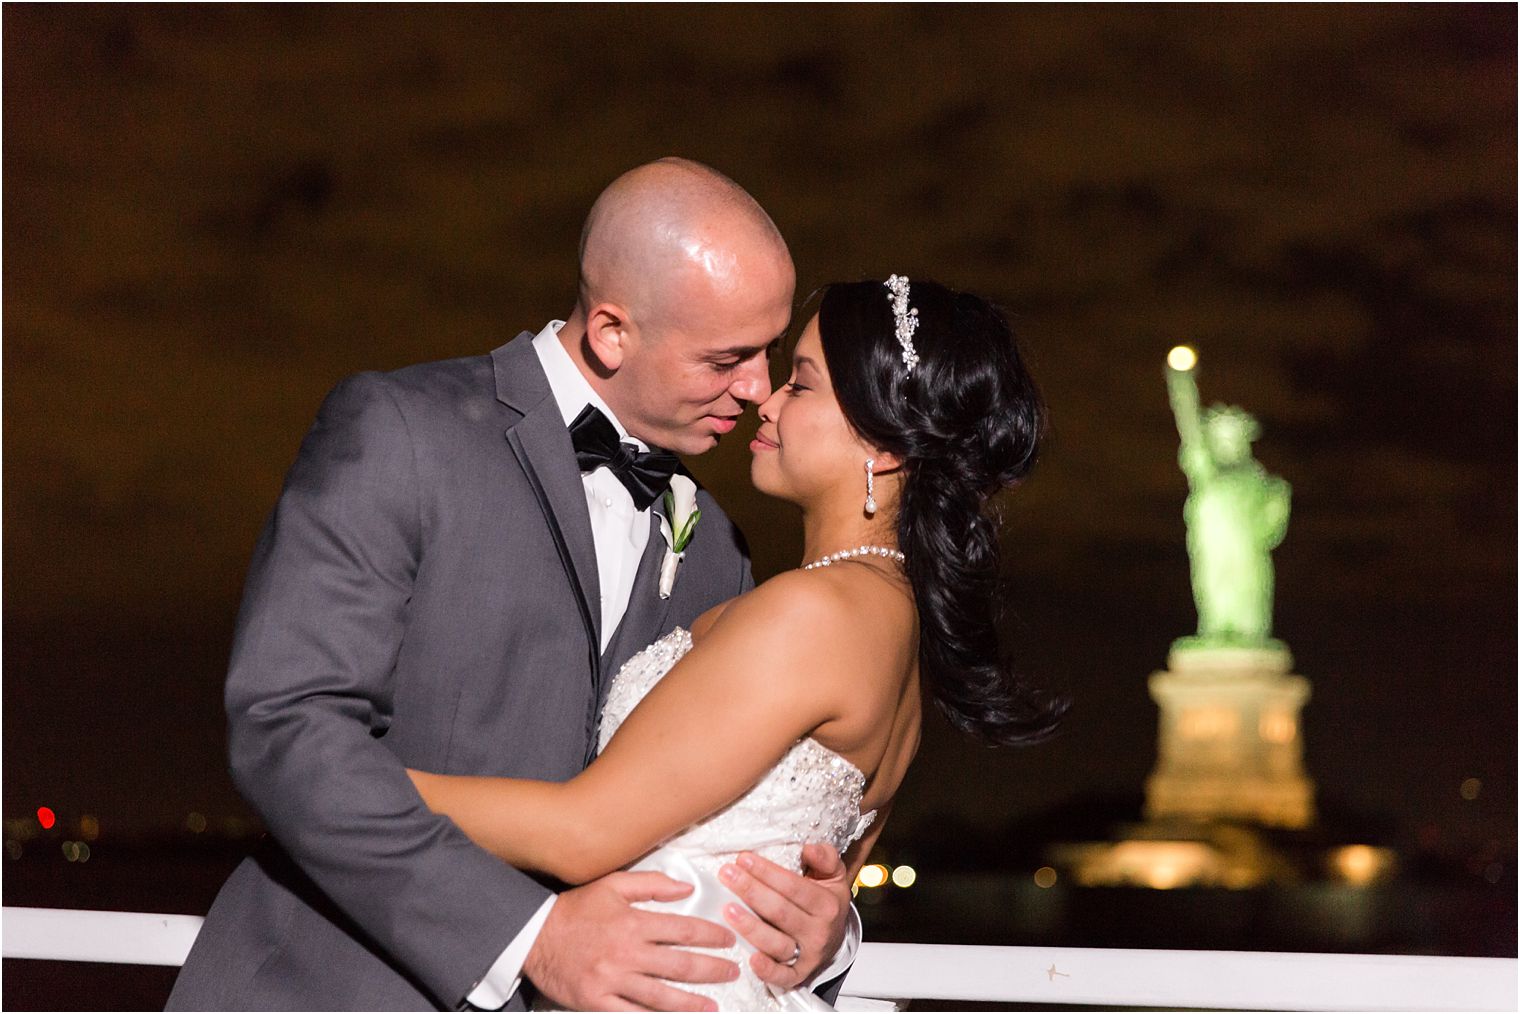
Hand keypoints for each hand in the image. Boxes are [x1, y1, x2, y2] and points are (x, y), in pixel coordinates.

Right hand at [523, 870, 739, 1011]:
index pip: (683, 930)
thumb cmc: (576, 909)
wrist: (534, 937)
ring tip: (713, 1005)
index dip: (711, 935)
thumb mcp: (613, 885)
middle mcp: (626, 953)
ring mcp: (612, 981)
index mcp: (632, 923)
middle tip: (732, 972)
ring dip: (692, 1002)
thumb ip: (652, 884)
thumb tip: (685, 888)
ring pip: (662, 996)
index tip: (728, 939)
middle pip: (680, 965)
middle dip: (712, 969)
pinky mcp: (597, 1002)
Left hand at [718, 843, 851, 990]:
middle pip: (780, 911)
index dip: (767, 872)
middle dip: (751, 891)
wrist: (836, 937)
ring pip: (777, 943)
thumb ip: (824, 857)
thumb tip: (809, 848)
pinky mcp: (799, 975)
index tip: (743, 858)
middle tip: (726, 874)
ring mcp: (808, 955)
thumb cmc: (825, 901)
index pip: (793, 887)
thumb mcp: (832, 875)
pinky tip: (750, 958)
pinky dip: (767, 970)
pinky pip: (783, 977)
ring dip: (750, 927)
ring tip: (727, 909)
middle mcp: (819, 931)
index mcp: (826, 904)